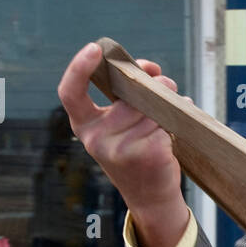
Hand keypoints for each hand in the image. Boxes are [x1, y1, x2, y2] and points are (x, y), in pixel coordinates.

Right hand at [57, 42, 188, 246]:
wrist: (150, 196)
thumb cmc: (135, 150)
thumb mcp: (120, 124)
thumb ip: (128, 94)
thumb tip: (151, 69)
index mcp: (84, 126)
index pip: (70, 93)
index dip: (78, 68)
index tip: (94, 49)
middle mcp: (96, 138)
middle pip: (129, 92)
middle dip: (154, 83)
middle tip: (166, 84)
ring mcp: (119, 148)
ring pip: (151, 107)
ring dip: (168, 105)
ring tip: (167, 120)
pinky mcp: (146, 154)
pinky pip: (166, 122)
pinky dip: (175, 123)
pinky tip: (173, 136)